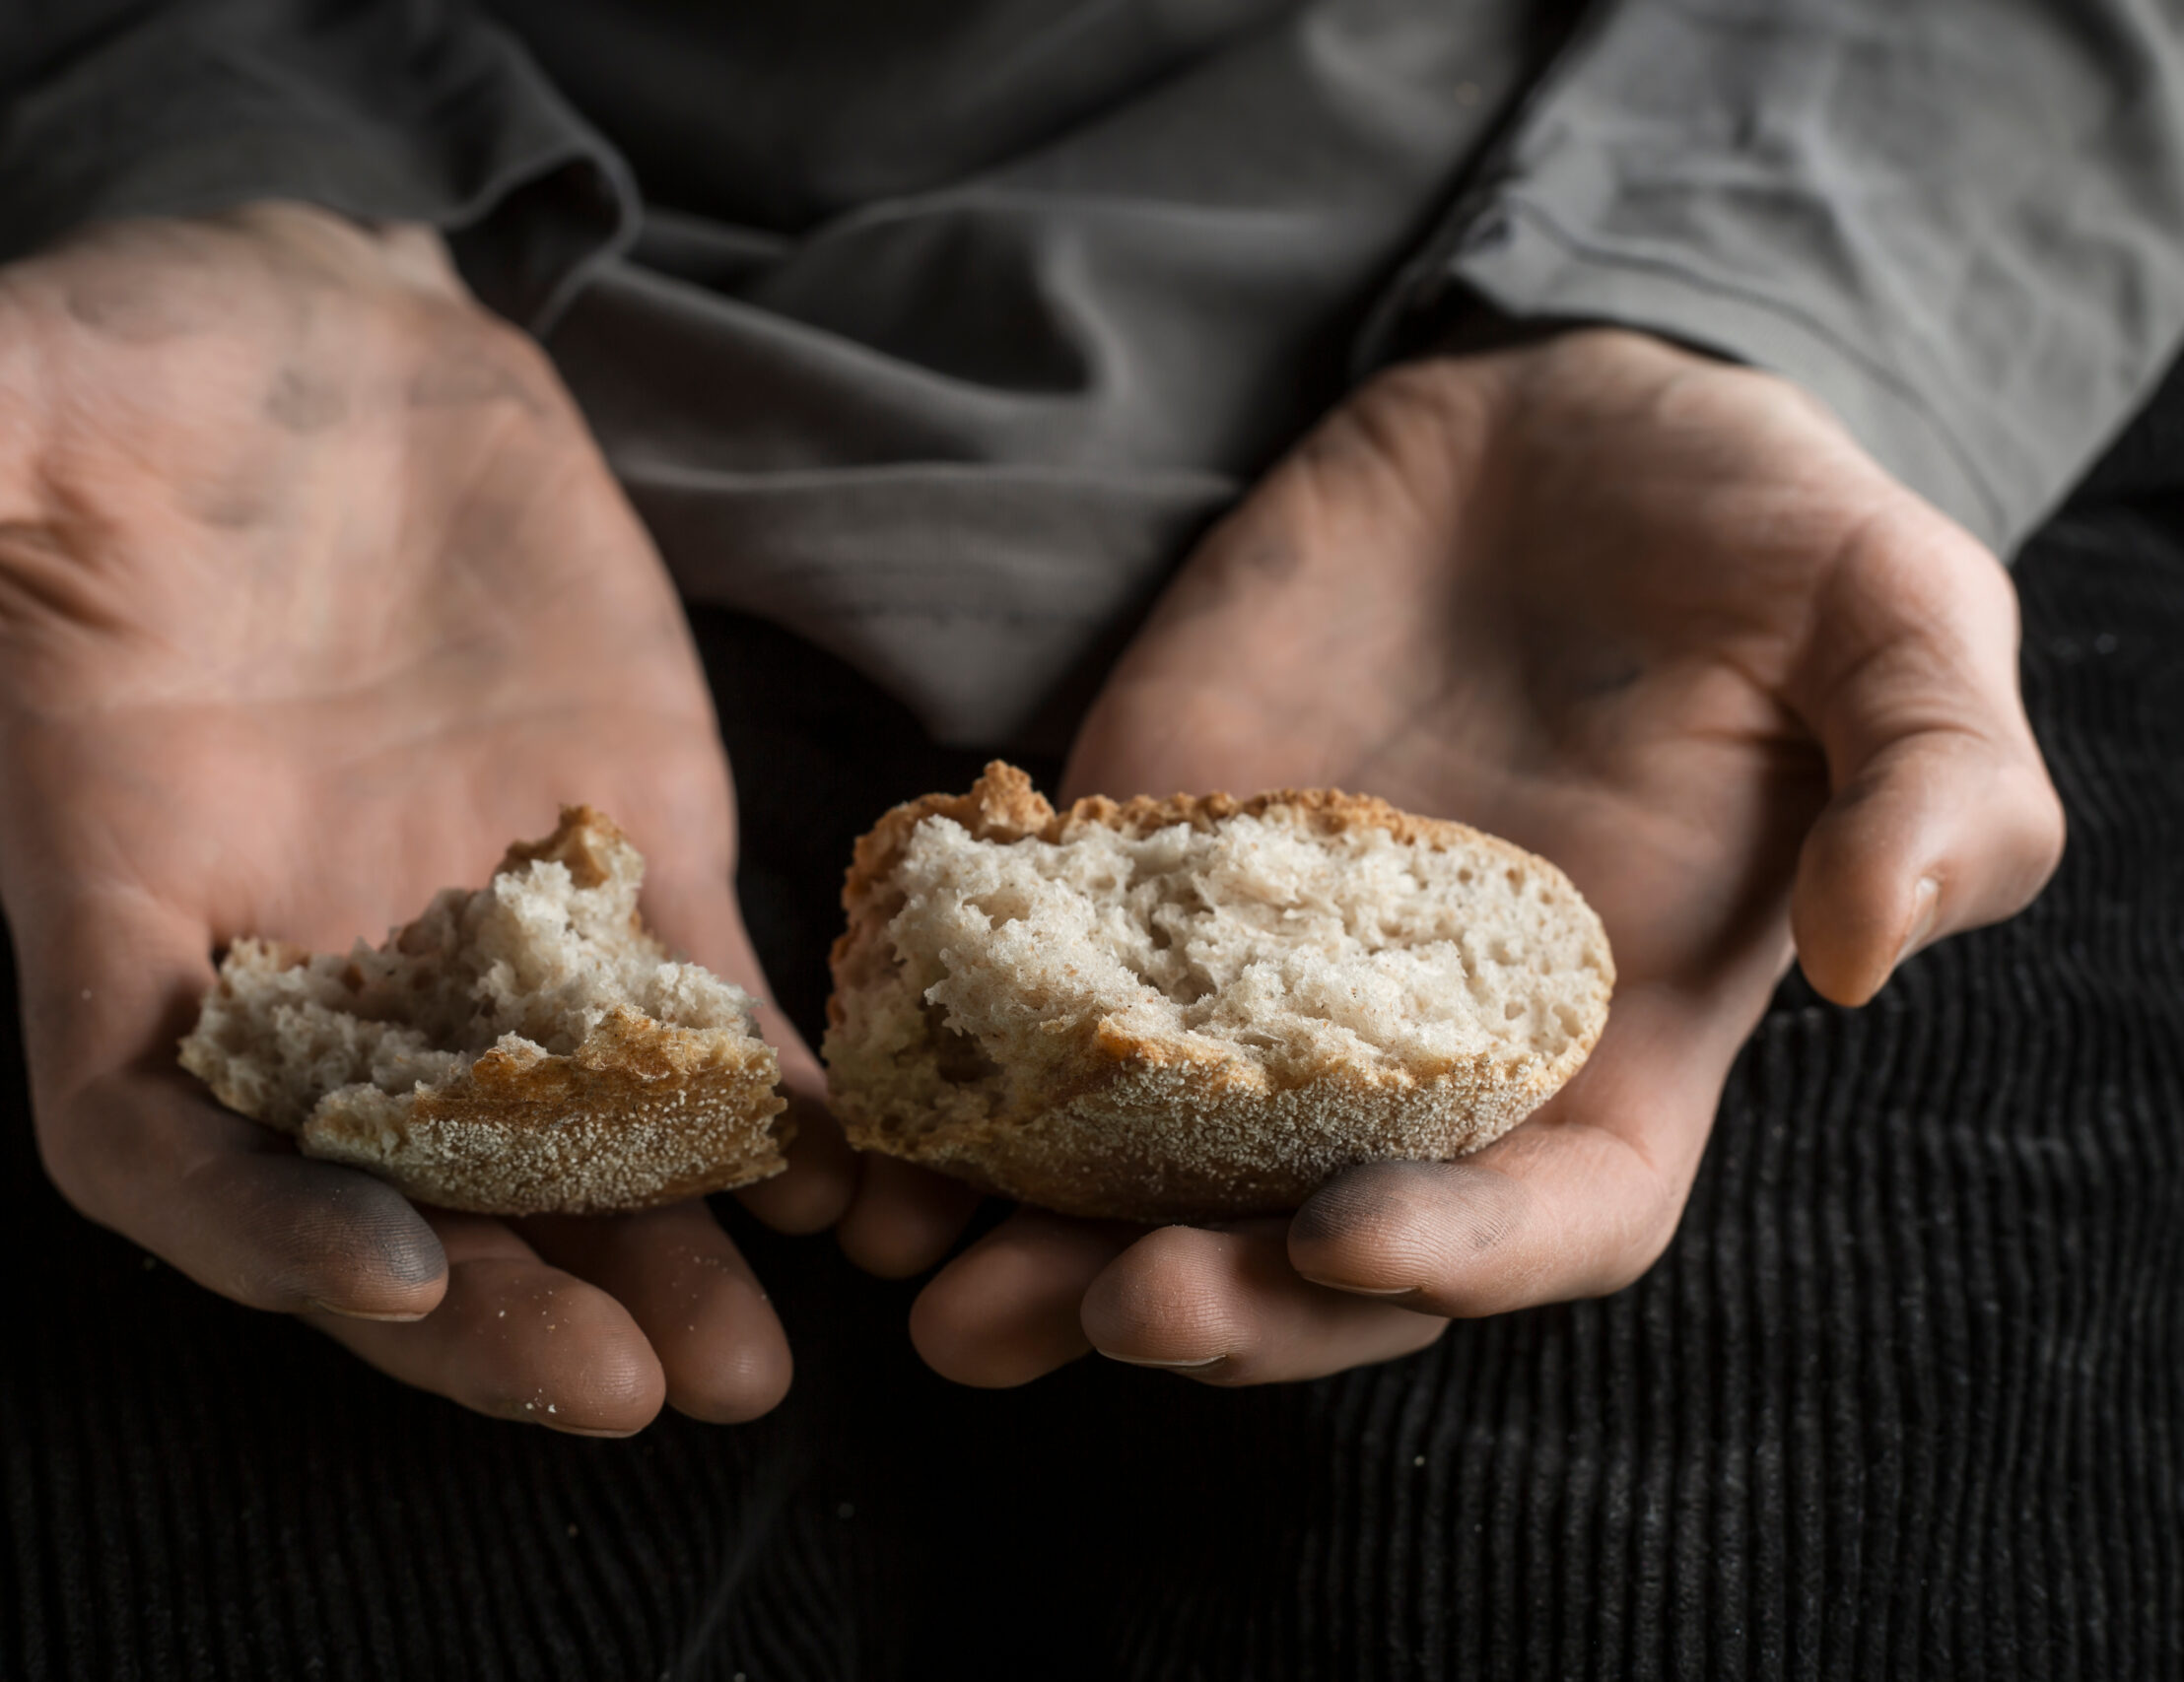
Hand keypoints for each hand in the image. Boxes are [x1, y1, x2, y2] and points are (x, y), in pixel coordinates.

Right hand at [0, 203, 867, 1431]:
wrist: (335, 330)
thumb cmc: (132, 361)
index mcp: (127, 904)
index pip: (155, 1138)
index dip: (247, 1231)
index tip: (376, 1275)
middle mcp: (307, 961)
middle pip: (378, 1198)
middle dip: (484, 1306)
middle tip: (618, 1389)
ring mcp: (480, 930)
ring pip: (560, 1150)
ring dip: (651, 1262)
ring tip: (750, 1362)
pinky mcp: (625, 863)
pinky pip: (703, 1019)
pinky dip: (769, 1110)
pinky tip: (850, 1179)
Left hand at [906, 327, 2062, 1386]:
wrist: (1547, 416)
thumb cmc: (1750, 521)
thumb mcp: (1894, 615)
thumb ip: (1936, 783)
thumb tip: (1880, 953)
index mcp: (1616, 1039)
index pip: (1551, 1219)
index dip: (1459, 1263)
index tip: (1343, 1240)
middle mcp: (1428, 1052)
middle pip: (1320, 1249)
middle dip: (1217, 1304)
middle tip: (1100, 1306)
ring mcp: (1264, 976)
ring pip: (1152, 1174)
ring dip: (1041, 1249)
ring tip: (931, 1286)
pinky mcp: (1138, 876)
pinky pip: (1041, 1009)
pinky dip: (959, 1078)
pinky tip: (874, 1116)